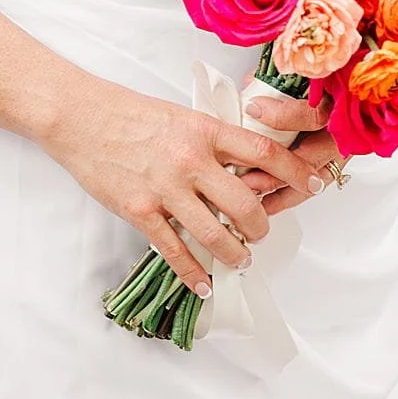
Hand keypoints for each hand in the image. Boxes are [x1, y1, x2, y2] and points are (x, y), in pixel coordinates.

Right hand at [41, 78, 332, 297]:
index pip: (264, 153)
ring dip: (234, 254)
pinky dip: (192, 273)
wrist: (83, 119)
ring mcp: (166, 189)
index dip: (295, 172)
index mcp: (208, 131)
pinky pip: (174, 250)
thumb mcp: (186, 117)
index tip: (314, 184)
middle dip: (261, 226)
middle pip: (245, 203)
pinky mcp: (140, 211)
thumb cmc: (133, 114)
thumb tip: (247, 163)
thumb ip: (215, 140)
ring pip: (215, 234)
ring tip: (241, 259)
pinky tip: (204, 284)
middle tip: (262, 232)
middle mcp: (192, 161)